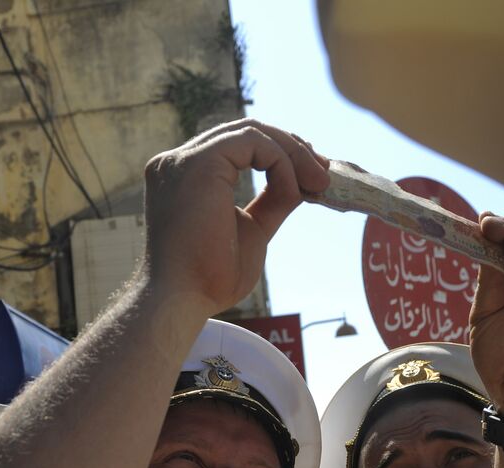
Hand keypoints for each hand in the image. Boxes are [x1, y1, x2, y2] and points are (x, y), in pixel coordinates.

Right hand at [141, 120, 329, 318]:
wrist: (185, 299)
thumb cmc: (210, 278)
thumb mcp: (253, 230)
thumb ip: (272, 202)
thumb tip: (303, 182)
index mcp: (186, 177)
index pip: (237, 148)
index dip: (279, 155)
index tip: (312, 176)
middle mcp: (179, 162)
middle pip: (245, 133)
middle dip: (292, 149)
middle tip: (324, 174)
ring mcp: (184, 160)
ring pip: (252, 132)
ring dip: (293, 154)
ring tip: (320, 182)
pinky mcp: (198, 162)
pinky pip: (253, 143)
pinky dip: (282, 162)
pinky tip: (295, 190)